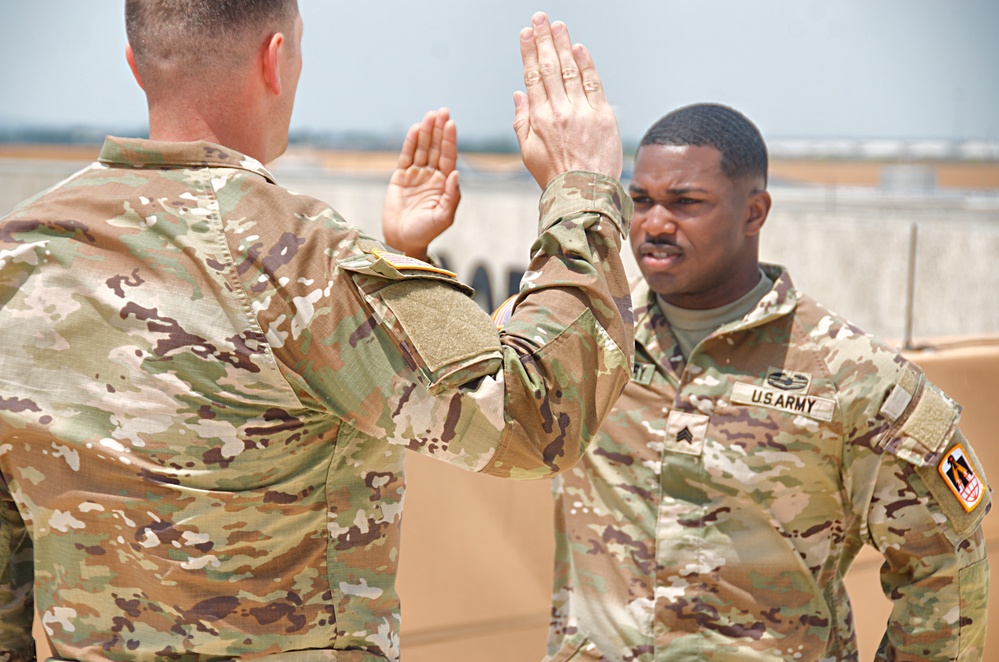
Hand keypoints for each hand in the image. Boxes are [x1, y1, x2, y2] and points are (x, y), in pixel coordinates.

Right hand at [382, 108, 460, 259]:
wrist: (403, 240)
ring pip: (422, 149)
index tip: (451, 124)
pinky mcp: (401, 177)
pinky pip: (406, 156)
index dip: (450, 140)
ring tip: (429, 115)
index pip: (449, 157)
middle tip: (442, 111)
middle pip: (436, 148)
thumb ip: (451, 196)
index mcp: (445, 184)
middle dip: (439, 130)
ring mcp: (416, 175)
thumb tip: (456, 173)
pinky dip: (410, 143)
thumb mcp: (443, 217)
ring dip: (426, 132)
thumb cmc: (426, 231)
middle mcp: (432, 176)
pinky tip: (415, 129)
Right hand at [513, 13, 622, 188]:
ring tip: (558, 26)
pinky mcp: (602, 116)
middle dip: (543, 40)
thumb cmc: (555, 176)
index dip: (529, 53)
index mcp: (538, 120)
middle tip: (539, 19)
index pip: (532, 78)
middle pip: (550, 68)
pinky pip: (592, 84)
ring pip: (570, 71)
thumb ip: (522, 121)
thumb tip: (518, 94)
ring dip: (563, 45)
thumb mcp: (528, 153)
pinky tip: (579, 48)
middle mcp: (558, 112)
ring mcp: (581, 113)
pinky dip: (586, 64)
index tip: (526, 34)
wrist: (583, 194)